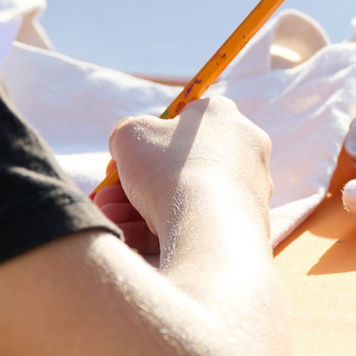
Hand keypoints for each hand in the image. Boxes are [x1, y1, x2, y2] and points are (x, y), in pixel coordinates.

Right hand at [93, 97, 274, 263]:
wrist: (209, 225)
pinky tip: (128, 238)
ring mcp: (248, 188)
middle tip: (106, 199)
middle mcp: (244, 149)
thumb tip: (126, 146)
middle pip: (180, 165)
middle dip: (135, 184)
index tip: (121, 163)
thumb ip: (126, 133)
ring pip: (184, 198)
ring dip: (139, 210)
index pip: (183, 121)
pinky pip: (195, 223)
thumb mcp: (131, 135)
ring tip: (110, 219)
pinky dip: (159, 230)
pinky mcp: (245, 224)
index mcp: (223, 117)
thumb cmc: (170, 168)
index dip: (146, 142)